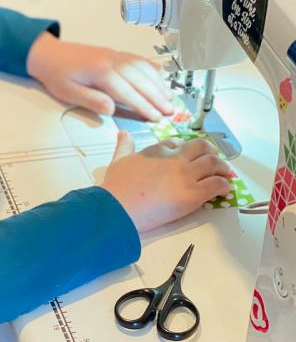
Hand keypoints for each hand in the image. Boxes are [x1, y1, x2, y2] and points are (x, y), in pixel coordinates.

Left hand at [27, 32, 174, 121]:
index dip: (144, 106)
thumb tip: (112, 108)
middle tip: (171, 111)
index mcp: (101, 72)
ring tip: (169, 98)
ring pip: (142, 68)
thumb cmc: (57, 75)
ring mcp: (115, 55)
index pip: (128, 92)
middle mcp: (112, 61)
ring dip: (158, 83)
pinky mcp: (114, 53)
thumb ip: (91, 100)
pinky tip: (160, 74)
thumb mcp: (68, 93)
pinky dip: (150, 67)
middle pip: (141, 80)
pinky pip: (136, 59)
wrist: (48, 54)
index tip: (156, 118)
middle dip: (157, 97)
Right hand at [102, 132, 231, 232]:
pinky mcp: (192, 194)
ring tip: (224, 173)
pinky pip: (216, 184)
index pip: (177, 143)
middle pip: (201, 147)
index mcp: (157, 151)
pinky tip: (225, 189)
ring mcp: (185, 175)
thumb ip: (124, 146)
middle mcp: (174, 159)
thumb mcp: (117, 161)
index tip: (188, 153)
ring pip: (213, 163)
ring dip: (222, 167)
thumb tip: (123, 134)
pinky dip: (224, 185)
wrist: (118, 208)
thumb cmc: (116, 189)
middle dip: (210, 151)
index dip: (185, 148)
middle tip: (213, 159)